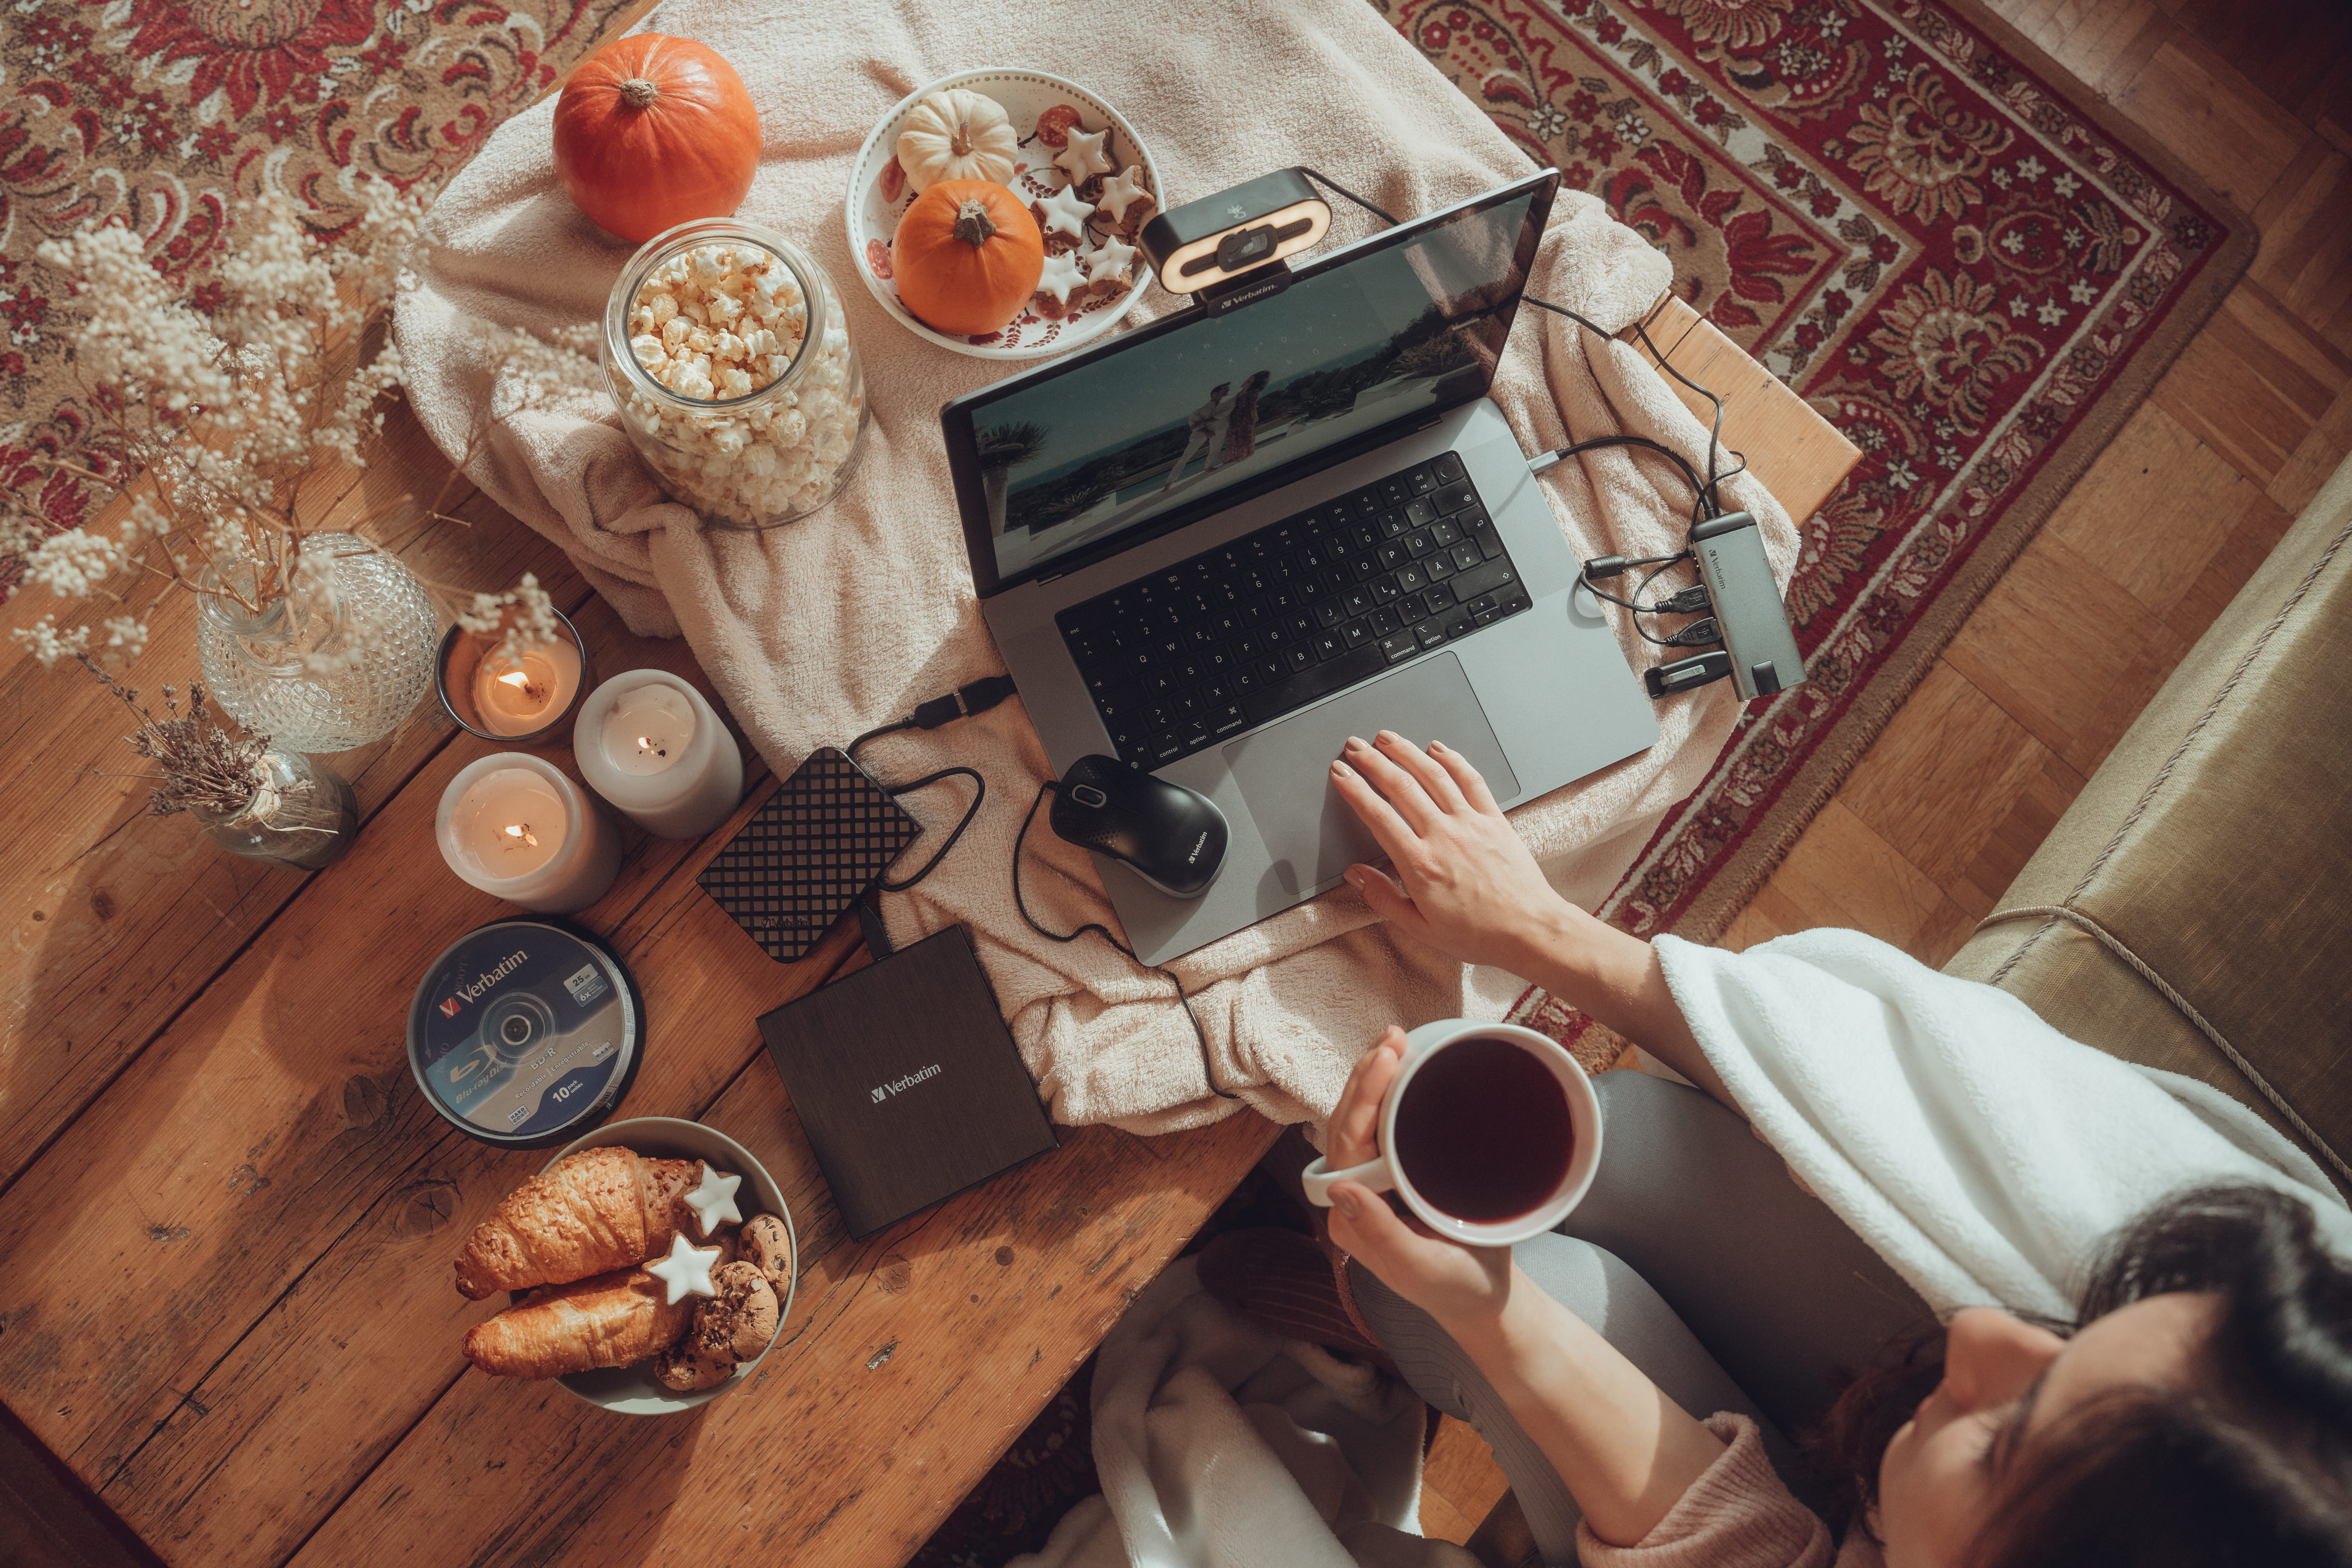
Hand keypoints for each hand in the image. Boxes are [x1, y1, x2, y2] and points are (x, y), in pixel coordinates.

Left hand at [1325, 1027, 1513, 1332]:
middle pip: (1351, 1123)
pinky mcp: (1400, 1173)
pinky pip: (1388, 1126)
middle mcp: (1356, 1193)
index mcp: (1351, 1215)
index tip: (1387, 1058)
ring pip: (1366, 1120)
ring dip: (1377, 1079)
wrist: (1486, 1299)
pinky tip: (1409, 1071)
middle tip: (1394, 1037)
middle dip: (1368, 1076)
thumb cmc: (1458, 1288)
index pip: (1347, 1143)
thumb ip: (1380, 1234)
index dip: (1363, 1097)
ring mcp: (1377, 1181)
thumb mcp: (1421, 1268)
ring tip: (1396, 1042)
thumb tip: (1340, 1188)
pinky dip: (1395, 1094)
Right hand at [1330, 732, 1576, 974]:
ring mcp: (1471, 823)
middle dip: (1372, 761)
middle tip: (1354, 747)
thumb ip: (1383, 899)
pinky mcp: (1495, 819)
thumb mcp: (1420, 928)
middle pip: (1401, 786)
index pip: (1378, 815)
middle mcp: (1444, 836)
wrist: (1530, 930)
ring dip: (1406, 752)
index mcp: (1420, 864)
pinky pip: (1471, 780)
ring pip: (1433, 775)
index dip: (1355, 789)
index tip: (1340, 773)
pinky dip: (1452, 759)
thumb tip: (1356, 875)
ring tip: (1387, 738)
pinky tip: (1437, 748)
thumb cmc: (1480, 934)